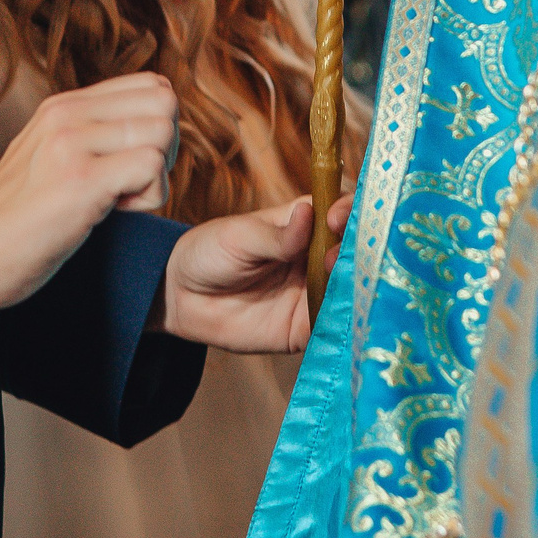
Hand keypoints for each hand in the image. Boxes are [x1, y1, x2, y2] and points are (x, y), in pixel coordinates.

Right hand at [0, 73, 178, 317]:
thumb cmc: (15, 219)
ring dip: (156, 176)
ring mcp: (71, 144)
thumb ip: (90, 134)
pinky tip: (112, 214)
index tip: (130, 164)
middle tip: (132, 183)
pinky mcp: (79, 180)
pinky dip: (148, 199)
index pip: (150, 84)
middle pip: (164, 101)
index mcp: (63, 105)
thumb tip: (150, 127)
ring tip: (116, 201)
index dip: (157, 127)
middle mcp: (67, 113)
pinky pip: (151, 169)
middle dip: (165, 147)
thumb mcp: (48, 156)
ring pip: (162, 132)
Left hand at [158, 194, 351, 353]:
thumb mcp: (239, 237)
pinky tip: (337, 315)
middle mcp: (317, 256)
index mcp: (305, 223)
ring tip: (336, 281)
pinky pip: (330, 324)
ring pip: (349, 287)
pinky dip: (340, 320)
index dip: (348, 211)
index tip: (336, 219)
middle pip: (354, 250)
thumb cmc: (210, 252)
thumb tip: (309, 214)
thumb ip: (276, 236)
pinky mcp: (304, 326)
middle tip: (335, 256)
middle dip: (355, 250)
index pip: (340, 210)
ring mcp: (313, 291)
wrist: (182, 297)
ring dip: (351, 285)